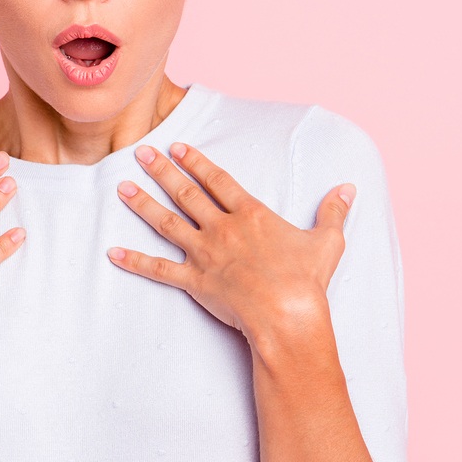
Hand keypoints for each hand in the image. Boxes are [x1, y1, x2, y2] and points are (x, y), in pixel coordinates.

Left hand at [108, 142, 355, 344]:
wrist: (288, 315)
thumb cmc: (308, 281)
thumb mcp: (327, 241)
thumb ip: (334, 212)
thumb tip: (349, 188)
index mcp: (251, 214)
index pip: (218, 180)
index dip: (196, 161)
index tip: (177, 146)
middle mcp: (223, 228)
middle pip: (186, 193)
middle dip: (162, 170)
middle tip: (140, 151)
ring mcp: (205, 254)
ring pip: (167, 223)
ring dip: (142, 204)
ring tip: (121, 187)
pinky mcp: (195, 282)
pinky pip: (159, 270)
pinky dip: (134, 262)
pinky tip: (112, 252)